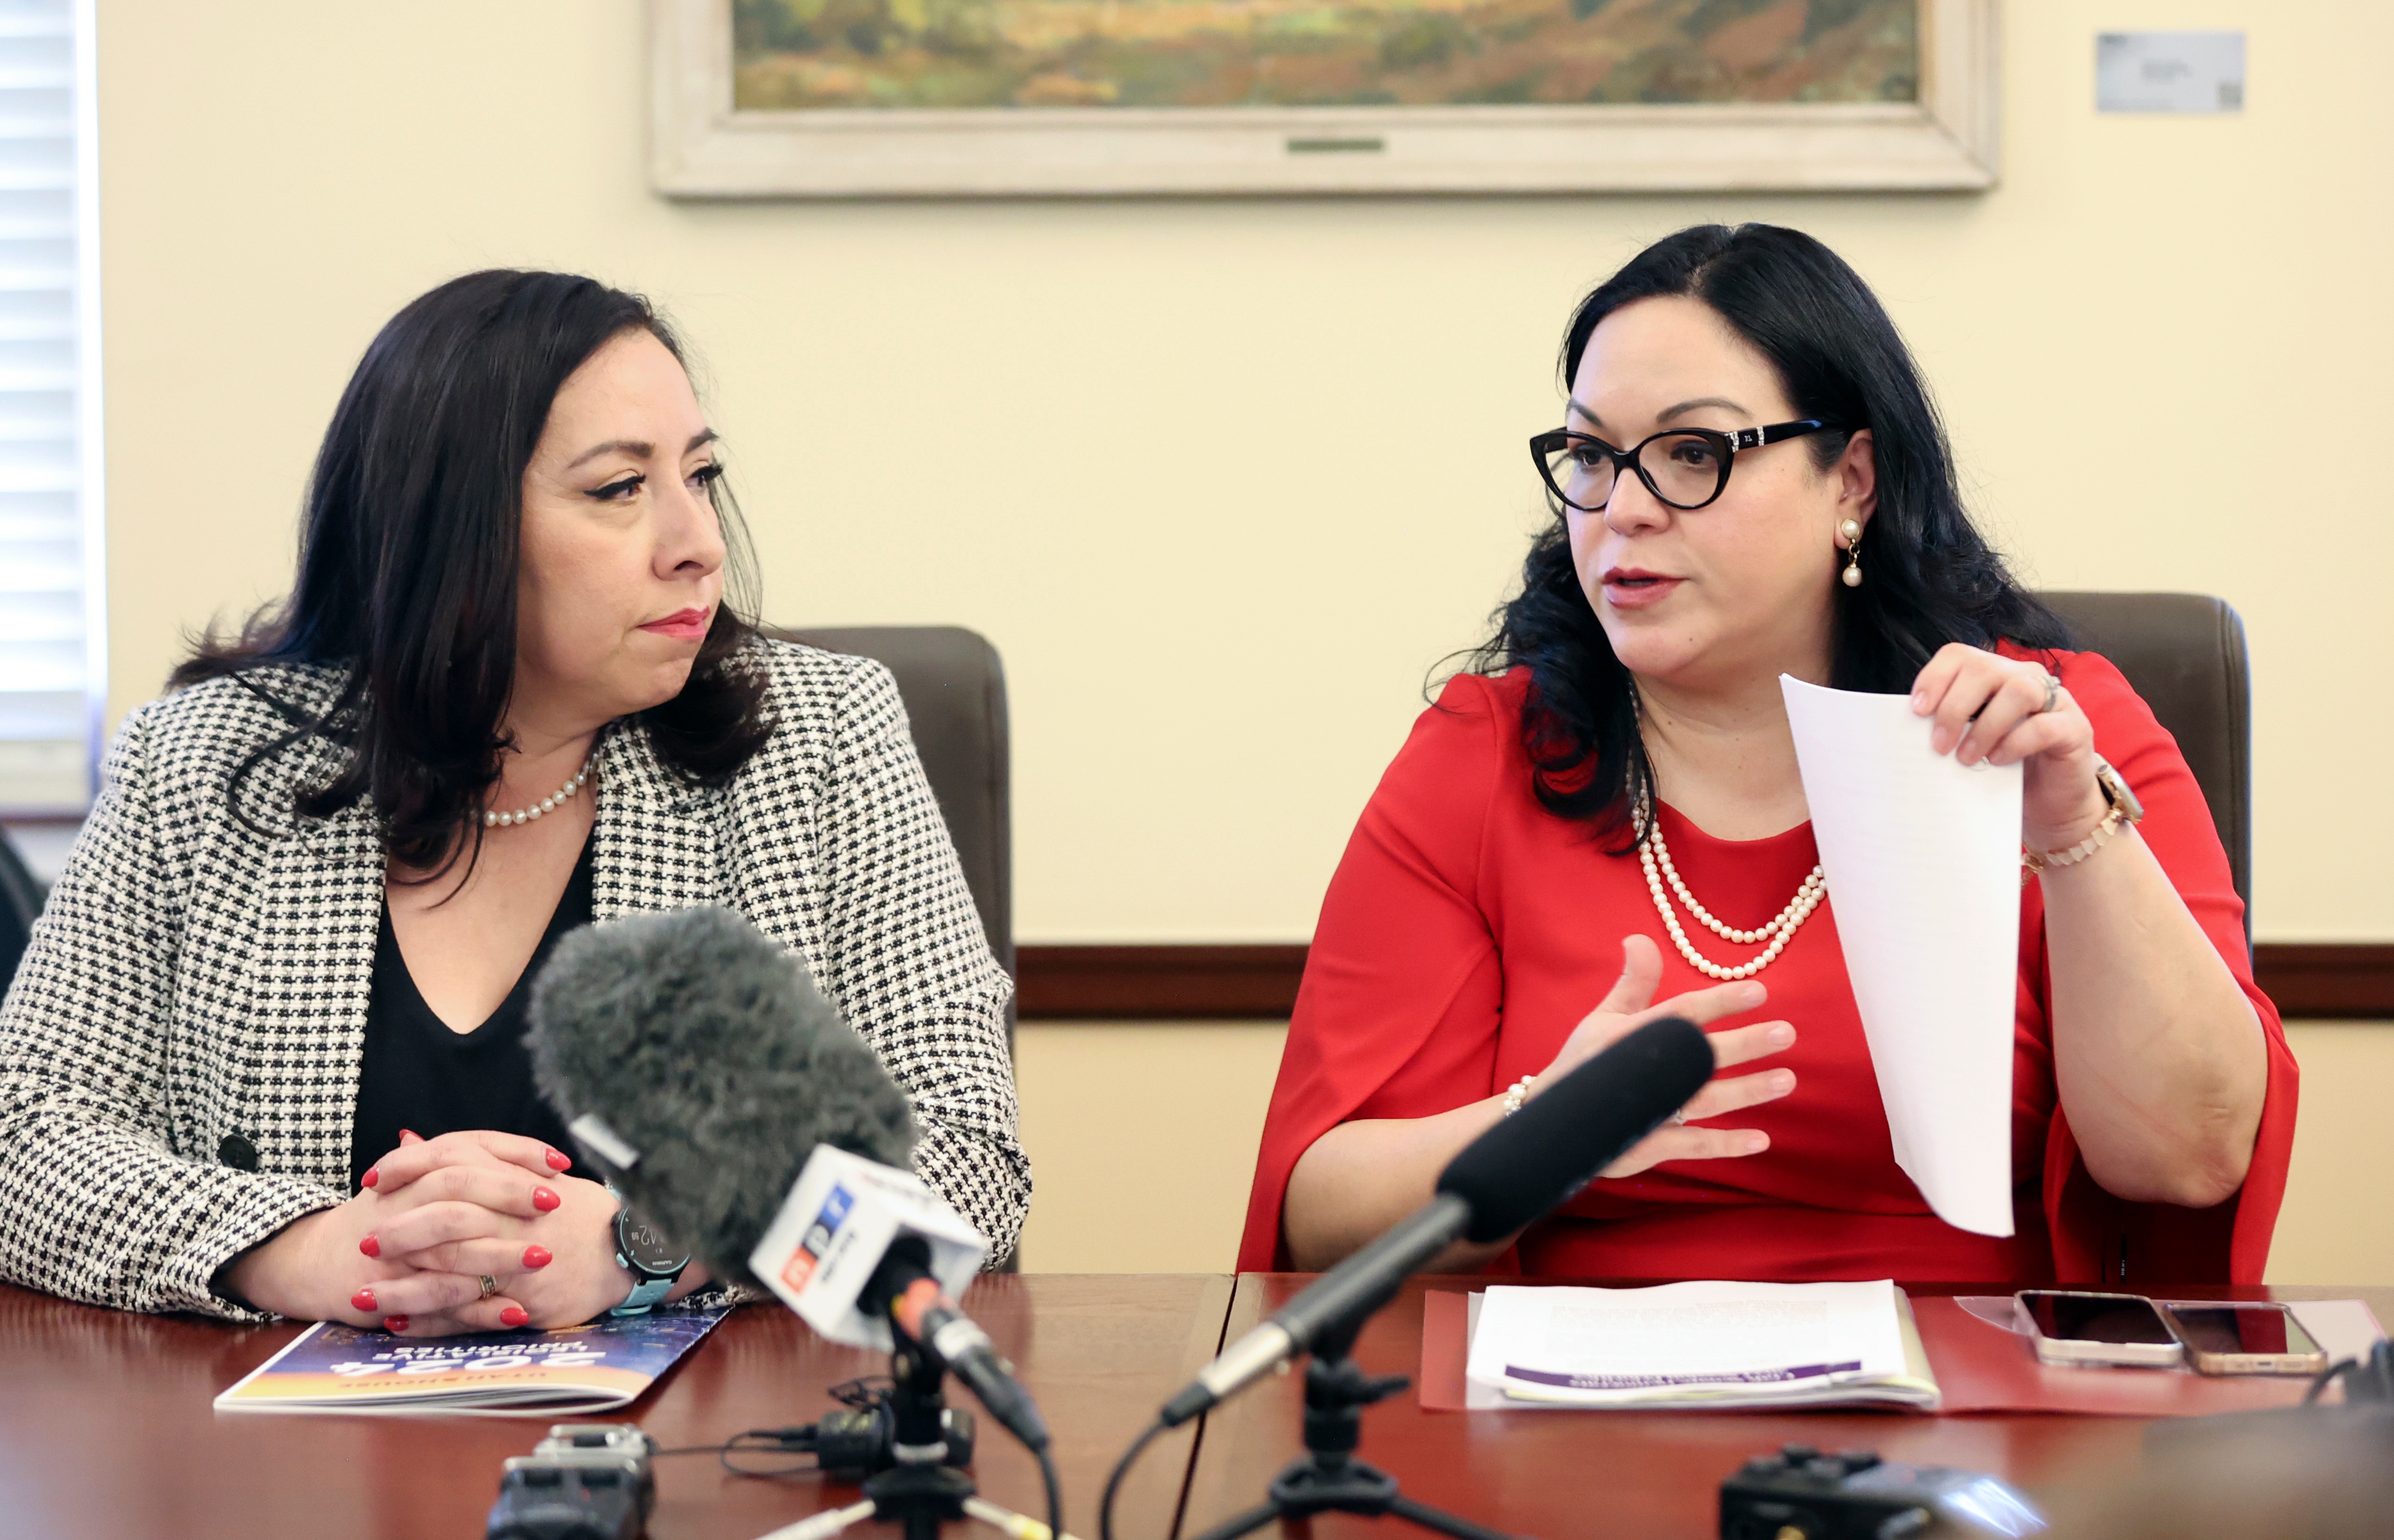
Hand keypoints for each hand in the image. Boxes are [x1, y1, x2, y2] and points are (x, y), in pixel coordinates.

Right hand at [218, 1142, 552, 1331]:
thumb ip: (473, 1168)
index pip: (467, 1146)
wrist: (314, 1260)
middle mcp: (401, 1203)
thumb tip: (548, 1160)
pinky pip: (437, 1300)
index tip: (559, 1163)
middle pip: (458, 1186)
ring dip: (501, 1254)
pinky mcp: (386, 1292)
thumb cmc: (384, 1217)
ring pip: (450, 1247)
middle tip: (555, 1202)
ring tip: (545, 1257)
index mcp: (413, 1171)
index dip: (515, 1152)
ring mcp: (392, 1249)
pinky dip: (478, 1308)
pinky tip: (517, 1311)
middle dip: (509, 1194)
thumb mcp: (419, 1182)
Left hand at [365, 1133, 636, 1335]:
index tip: (373, 1181)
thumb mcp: (530, 1174)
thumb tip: (410, 1140)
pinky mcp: (529, 1301)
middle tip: (364, 1241)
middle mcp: (517, 1221)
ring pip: (451, 1276)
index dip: (408, 1171)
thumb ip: (467, 1159)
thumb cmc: (579, 1212)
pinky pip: (471, 1315)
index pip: (453, 1166)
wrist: (632, 1248)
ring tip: (363, 1295)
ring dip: (403, 1288)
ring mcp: (522, 1263)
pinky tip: (400, 1324)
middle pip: (446, 1222)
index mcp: (516, 1182)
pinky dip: (432, 1322)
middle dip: (401, 1233)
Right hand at [1535, 935, 1796, 1178]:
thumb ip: (1633, 982)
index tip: (1758, 991)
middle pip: (1699, 1056)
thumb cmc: (1584, 1063)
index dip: (1719, 1001)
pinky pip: (1692, 1145)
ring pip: (1704, 1100)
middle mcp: (1640, 1072)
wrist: (1548, 1120)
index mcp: (1629, 1035)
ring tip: (1787, 1079)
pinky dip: (1726, 1145)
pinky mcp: (1645, 1146)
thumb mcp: (1605, 1018)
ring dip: (1747, 1091)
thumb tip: (1640, 937)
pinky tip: (1761, 1139)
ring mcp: (1644, 1111)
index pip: (1681, 1013)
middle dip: (1745, 1044)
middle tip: (1786, 1032)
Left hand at [1910, 643, 2105, 850]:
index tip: (1918, 711)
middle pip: (1984, 669)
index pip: (1959, 655)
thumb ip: (1950, 726)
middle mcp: (2026, 678)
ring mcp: (2056, 701)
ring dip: (1985, 726)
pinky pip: (2044, 725)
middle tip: (1939, 745)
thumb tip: (1912, 729)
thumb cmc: (2004, 769)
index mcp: (1995, 675)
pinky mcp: (2076, 729)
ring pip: (2018, 691)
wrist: (2050, 804)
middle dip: (1954, 707)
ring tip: (1967, 758)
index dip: (1935, 677)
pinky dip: (2015, 743)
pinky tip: (1997, 761)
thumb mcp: (1969, 742)